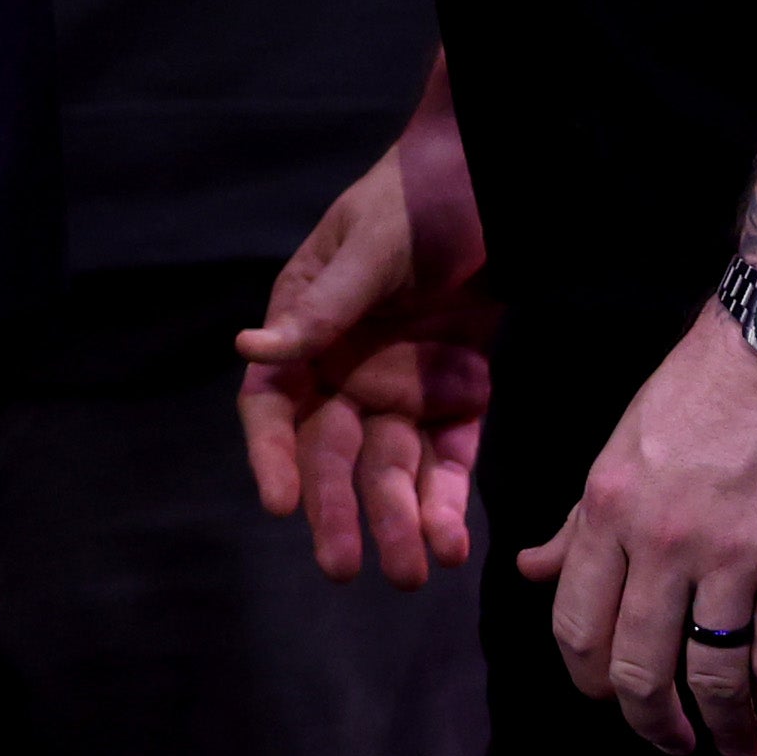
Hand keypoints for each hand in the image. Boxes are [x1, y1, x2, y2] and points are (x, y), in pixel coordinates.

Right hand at [235, 73, 496, 581]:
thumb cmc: (420, 198)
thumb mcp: (370, 244)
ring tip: (412, 572)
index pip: (274, 402)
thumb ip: (324, 306)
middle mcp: (347, 367)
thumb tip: (253, 348)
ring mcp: (403, 386)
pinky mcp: (459, 396)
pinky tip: (451, 543)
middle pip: (333, 451)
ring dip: (398, 519)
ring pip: (393, 468)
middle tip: (348, 567)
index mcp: (307, 325)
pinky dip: (448, 501)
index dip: (271, 454)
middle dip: (338, 509)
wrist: (503, 183)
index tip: (278, 502)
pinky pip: (450, 458)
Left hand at [520, 305, 756, 755]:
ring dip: (724, 728)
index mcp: (608, 508)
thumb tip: (531, 571)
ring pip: (714, 676)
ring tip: (735, 747)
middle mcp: (661, 543)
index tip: (609, 699)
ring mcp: (733, 560)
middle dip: (652, 722)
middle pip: (640, 665)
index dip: (590, 676)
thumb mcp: (623, 444)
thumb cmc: (705, 386)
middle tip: (671, 743)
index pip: (577, 620)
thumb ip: (581, 521)